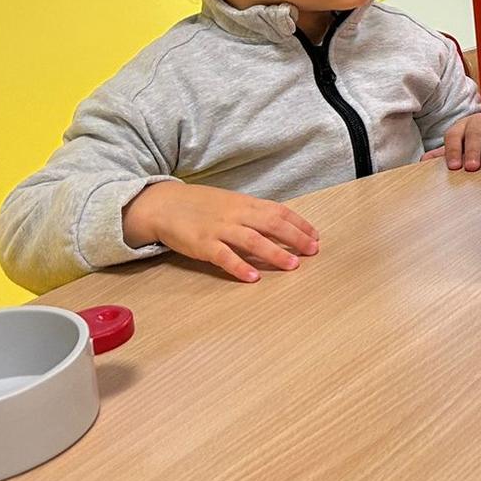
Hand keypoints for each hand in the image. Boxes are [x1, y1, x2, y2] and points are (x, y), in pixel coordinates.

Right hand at [121, 181, 319, 282]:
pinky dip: (239, 267)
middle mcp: (236, 214)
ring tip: (292, 266)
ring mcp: (219, 229)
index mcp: (245, 203)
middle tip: (313, 251)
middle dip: (295, 237)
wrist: (164, 204)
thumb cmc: (200, 205)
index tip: (315, 236)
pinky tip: (253, 277)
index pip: (279, 211)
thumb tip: (280, 226)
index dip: (299, 224)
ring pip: (252, 240)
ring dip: (275, 253)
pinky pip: (224, 257)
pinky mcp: (202, 244)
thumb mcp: (230, 203)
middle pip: (272, 224)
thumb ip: (252, 213)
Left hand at [424, 112, 480, 171]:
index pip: (453, 136)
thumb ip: (444, 152)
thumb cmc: (471, 137)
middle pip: (474, 134)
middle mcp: (477, 124)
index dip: (453, 150)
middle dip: (472, 150)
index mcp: (460, 127)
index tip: (453, 167)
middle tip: (471, 167)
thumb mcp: (457, 142)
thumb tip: (424, 161)